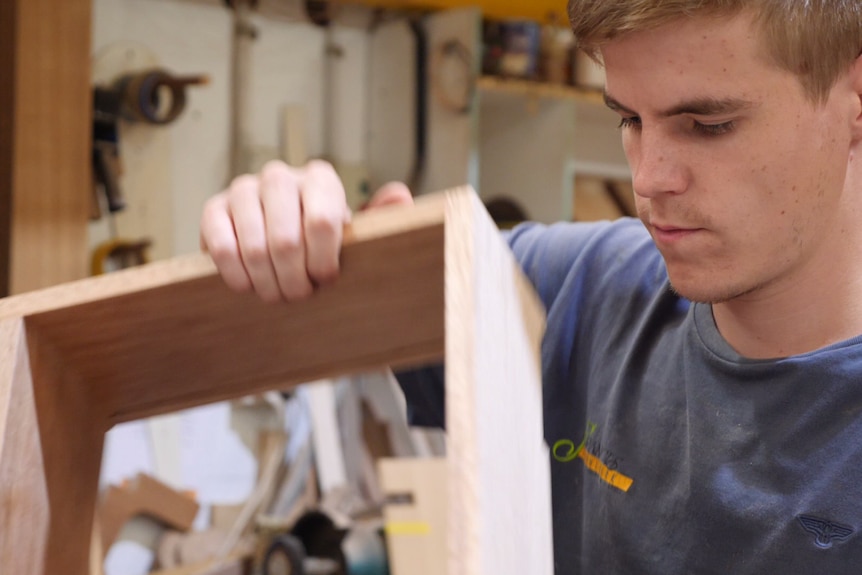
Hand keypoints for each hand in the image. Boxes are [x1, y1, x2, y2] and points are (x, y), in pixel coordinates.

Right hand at [200, 160, 412, 302]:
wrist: (284, 251)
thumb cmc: (327, 244)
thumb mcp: (360, 235)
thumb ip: (383, 219)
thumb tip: (398, 195)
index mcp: (321, 179)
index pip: (322, 221)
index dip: (323, 261)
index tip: (327, 281)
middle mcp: (280, 177)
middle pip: (286, 240)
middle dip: (295, 279)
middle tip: (300, 297)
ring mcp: (243, 190)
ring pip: (253, 247)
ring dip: (268, 282)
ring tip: (278, 294)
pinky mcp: (213, 209)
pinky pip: (219, 246)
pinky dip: (236, 274)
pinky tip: (248, 286)